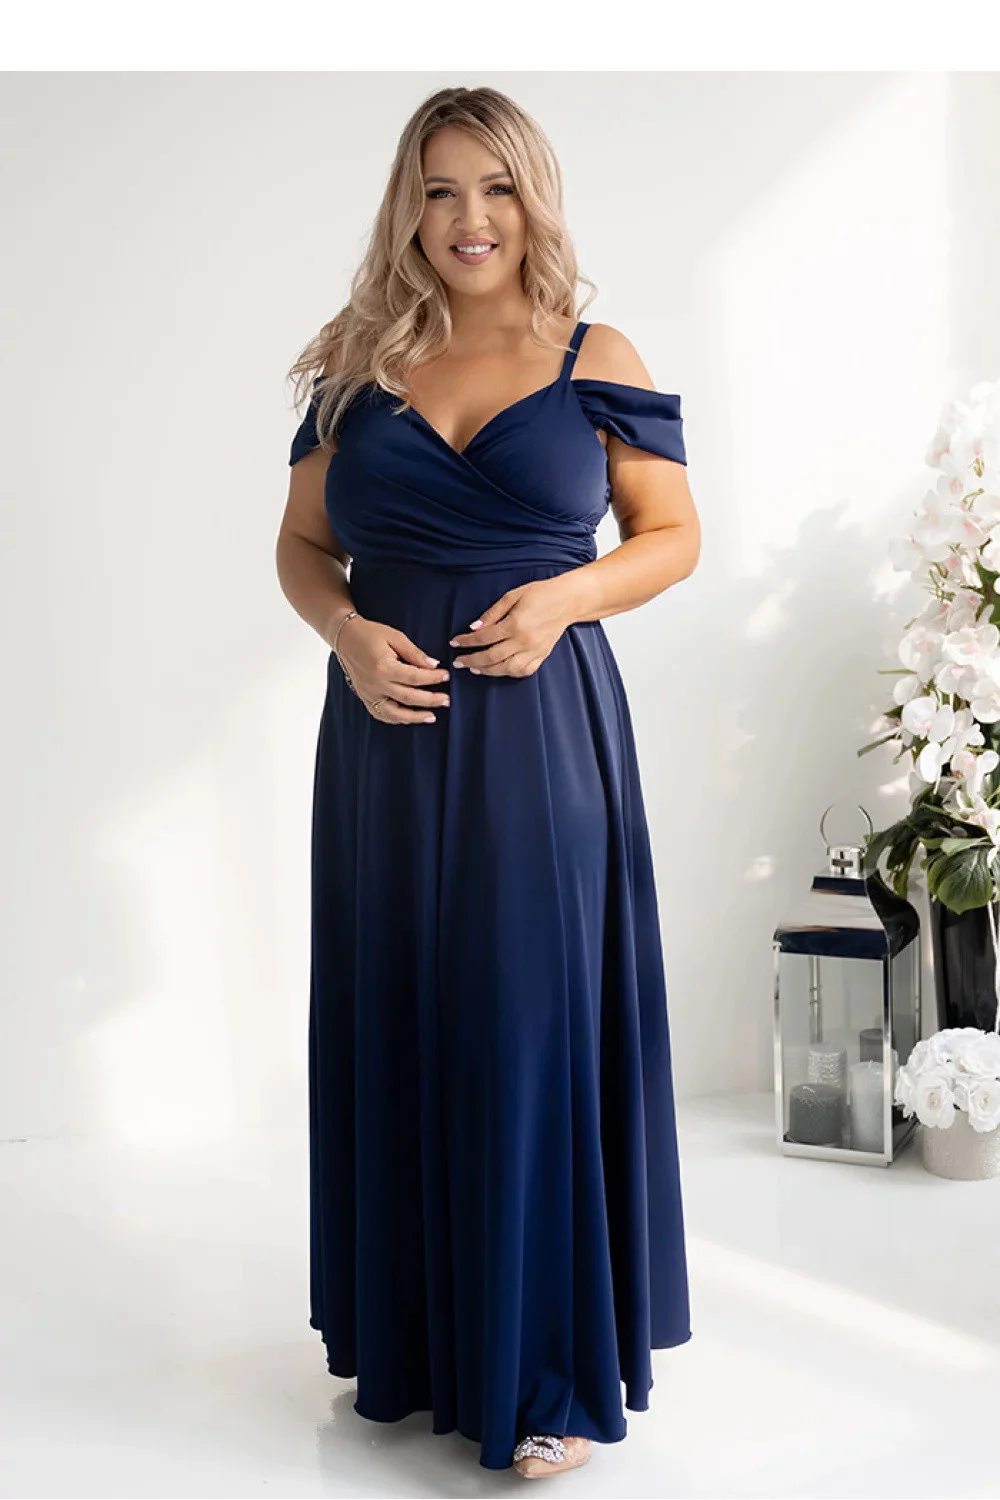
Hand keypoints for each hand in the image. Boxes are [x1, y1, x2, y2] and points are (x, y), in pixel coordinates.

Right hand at [335, 615, 450, 723]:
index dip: (433, 678)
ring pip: (395, 713)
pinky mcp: (365, 697)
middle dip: (430, 700)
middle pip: (408, 698)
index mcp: (384, 667)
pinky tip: (409, 718)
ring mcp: (369, 694)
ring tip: (431, 716)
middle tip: (447, 701)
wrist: (345, 638)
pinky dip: (396, 719)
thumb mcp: (395, 637)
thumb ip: (414, 653)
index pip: (415, 678)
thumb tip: (433, 665)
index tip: (446, 676)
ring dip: (415, 717)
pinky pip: (381, 714)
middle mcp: (376, 684)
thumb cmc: (370, 634)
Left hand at [448, 577, 577, 677]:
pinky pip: (523, 671)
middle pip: (492, 657)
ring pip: (506, 668)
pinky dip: (508, 673)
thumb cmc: (540, 593)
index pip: (484, 638)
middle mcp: (524, 641)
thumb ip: (492, 613)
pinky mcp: (542, 655)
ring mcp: (535, 651)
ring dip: (488, 671)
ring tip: (475, 669)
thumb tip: (474, 628)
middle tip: (458, 663)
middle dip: (472, 661)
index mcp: (515, 624)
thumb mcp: (513, 595)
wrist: (568, 600)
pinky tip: (498, 670)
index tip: (454, 643)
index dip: (466, 642)